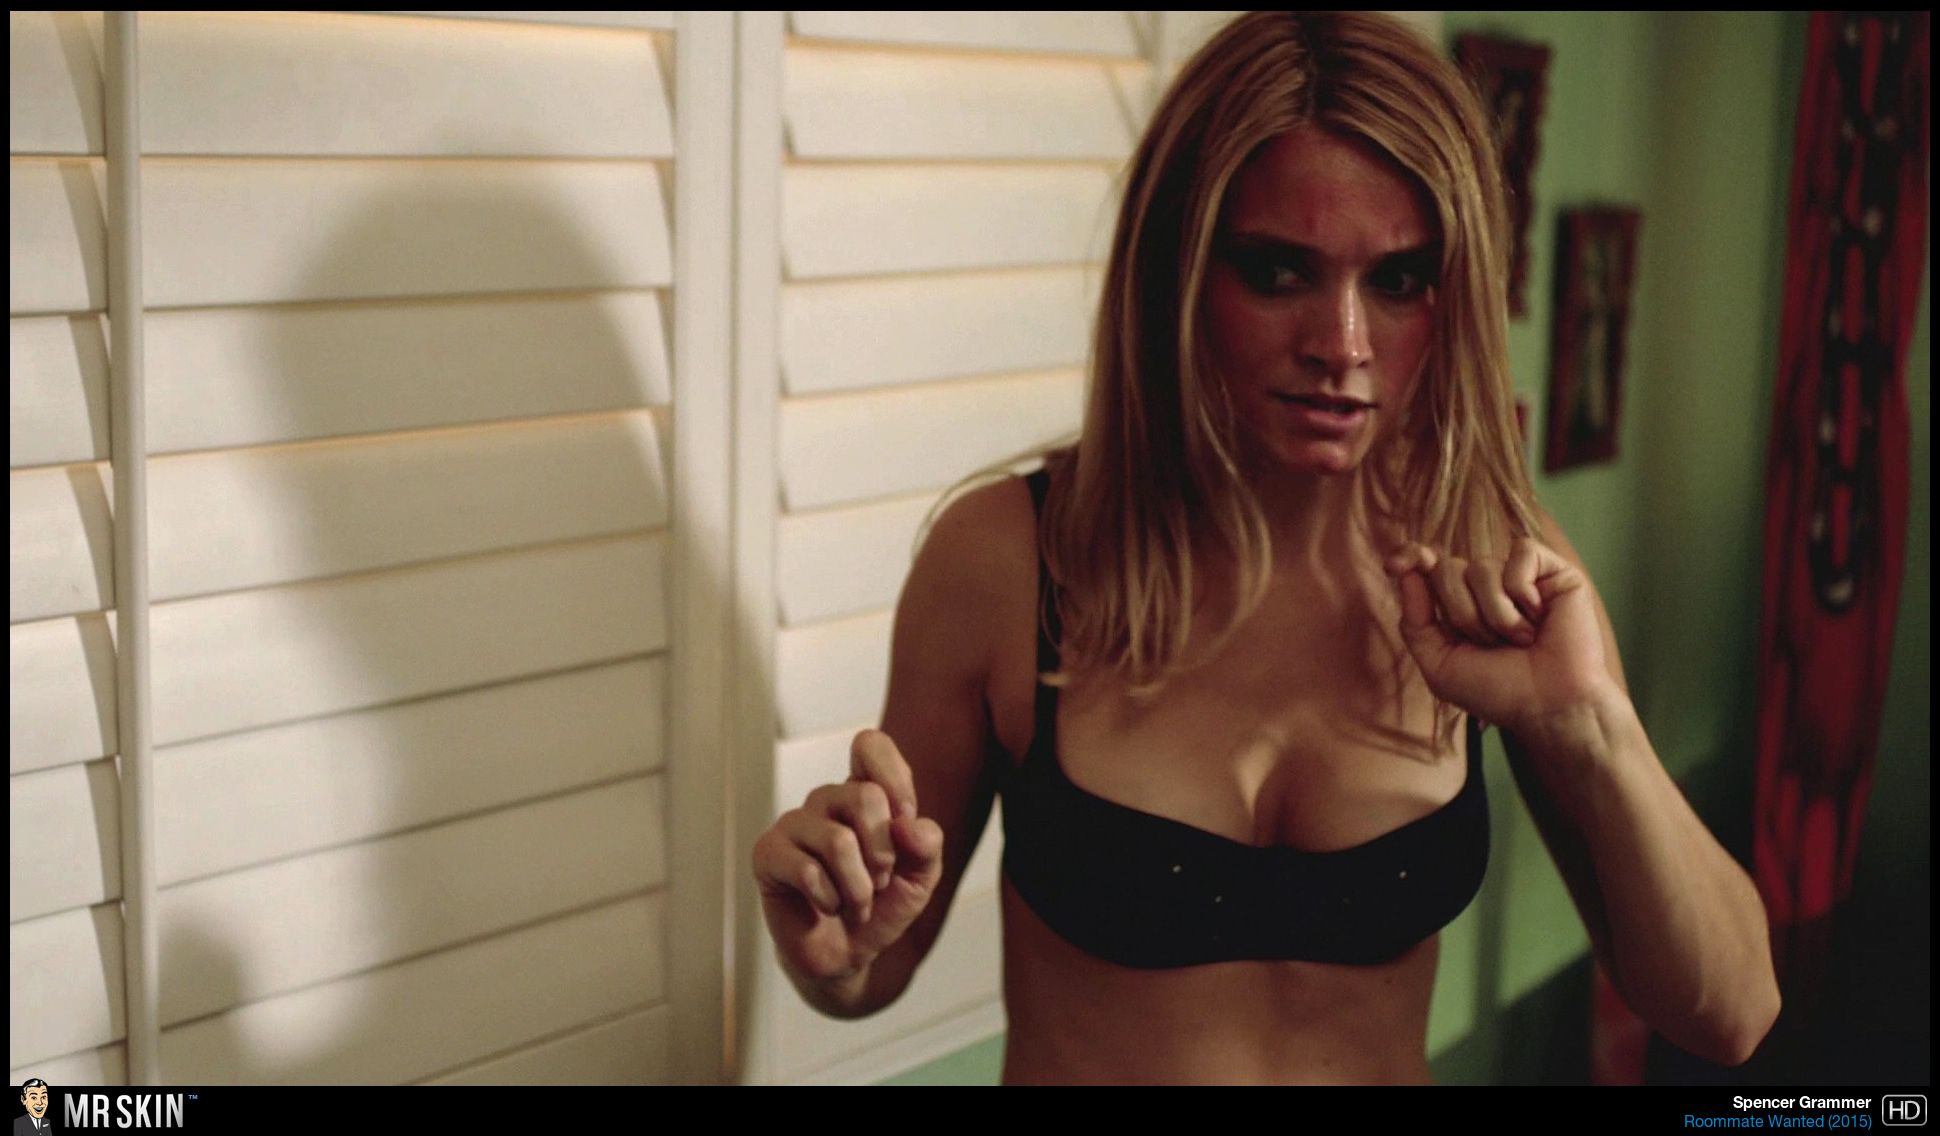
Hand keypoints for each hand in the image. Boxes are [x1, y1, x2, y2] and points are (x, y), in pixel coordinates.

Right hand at [751, 728, 944, 985]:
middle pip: (865, 796)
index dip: (895, 780)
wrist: (846, 955)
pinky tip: (827, 907)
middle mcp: (826, 800)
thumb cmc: (881, 907)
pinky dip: (831, 900)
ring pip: (839, 841)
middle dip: (884, 853)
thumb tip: (907, 824)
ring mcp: (794, 824)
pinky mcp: (768, 854)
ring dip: (859, 888)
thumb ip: (927, 846)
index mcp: (863, 792)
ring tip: (856, 904)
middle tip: (880, 881)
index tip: (904, 820)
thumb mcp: (920, 878)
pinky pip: (808, 870)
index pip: (870, 746)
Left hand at [1385, 538, 1620, 737]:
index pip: (1426, 564)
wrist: (1550, 706)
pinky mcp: (1553, 571)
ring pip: (1481, 567)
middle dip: (1461, 613)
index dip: (1408, 555)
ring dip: (1495, 615)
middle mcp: (1486, 586)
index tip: (1393, 566)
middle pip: (1447, 569)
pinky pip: (1520, 554)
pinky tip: (1539, 617)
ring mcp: (1520, 577)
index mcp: (1458, 604)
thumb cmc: (1499, 691)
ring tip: (1520, 640)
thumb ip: (1415, 623)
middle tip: (1491, 644)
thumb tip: (1406, 573)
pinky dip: (1522, 591)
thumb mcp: (1440, 666)